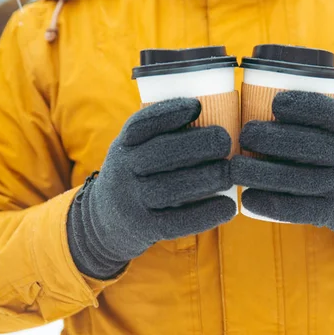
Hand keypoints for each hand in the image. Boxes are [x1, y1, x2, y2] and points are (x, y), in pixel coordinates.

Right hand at [67, 98, 235, 278]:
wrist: (103, 224)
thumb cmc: (136, 176)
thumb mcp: (134, 152)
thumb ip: (161, 136)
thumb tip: (212, 113)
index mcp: (123, 146)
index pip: (140, 124)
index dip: (168, 112)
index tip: (197, 105)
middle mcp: (122, 170)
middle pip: (160, 153)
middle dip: (197, 144)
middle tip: (225, 140)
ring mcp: (130, 201)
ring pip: (170, 188)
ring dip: (206, 178)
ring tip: (230, 173)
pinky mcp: (143, 228)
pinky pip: (176, 222)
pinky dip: (205, 214)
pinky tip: (228, 207)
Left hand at [231, 91, 333, 253]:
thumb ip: (320, 122)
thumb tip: (261, 101)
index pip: (328, 111)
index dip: (300, 105)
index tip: (275, 103)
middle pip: (303, 144)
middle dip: (267, 137)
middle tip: (244, 134)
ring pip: (293, 178)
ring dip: (258, 172)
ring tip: (233, 167)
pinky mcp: (333, 213)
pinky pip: (296, 209)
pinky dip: (268, 203)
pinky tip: (247, 198)